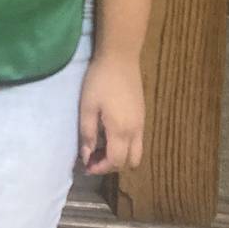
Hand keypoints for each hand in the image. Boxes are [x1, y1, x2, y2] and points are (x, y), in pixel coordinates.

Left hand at [77, 53, 144, 174]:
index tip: (86, 166)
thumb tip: (86, 156)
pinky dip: (125, 146)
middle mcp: (136, 131)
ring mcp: (142, 124)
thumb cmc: (100, 81)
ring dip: (120, 157)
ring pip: (137, 153)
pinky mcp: (142, 116)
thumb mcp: (87, 107)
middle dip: (112, 165)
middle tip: (93, 158)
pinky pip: (138, 141)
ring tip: (101, 147)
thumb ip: (87, 133)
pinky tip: (109, 134)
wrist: (120, 59)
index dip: (101, 168)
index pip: (116, 161)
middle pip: (130, 162)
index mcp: (121, 131)